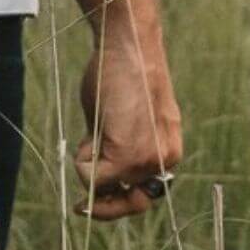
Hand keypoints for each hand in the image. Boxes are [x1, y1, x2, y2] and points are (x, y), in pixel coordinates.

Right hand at [74, 21, 181, 220]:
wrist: (128, 44)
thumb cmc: (120, 72)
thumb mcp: (126, 118)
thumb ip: (121, 148)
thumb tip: (98, 180)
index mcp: (168, 152)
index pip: (145, 193)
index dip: (119, 199)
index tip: (93, 201)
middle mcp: (164, 162)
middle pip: (130, 203)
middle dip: (104, 203)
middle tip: (81, 206)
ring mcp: (146, 161)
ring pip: (103, 187)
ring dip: (88, 165)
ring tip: (96, 126)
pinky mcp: (126, 156)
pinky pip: (90, 176)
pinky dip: (82, 158)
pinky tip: (94, 127)